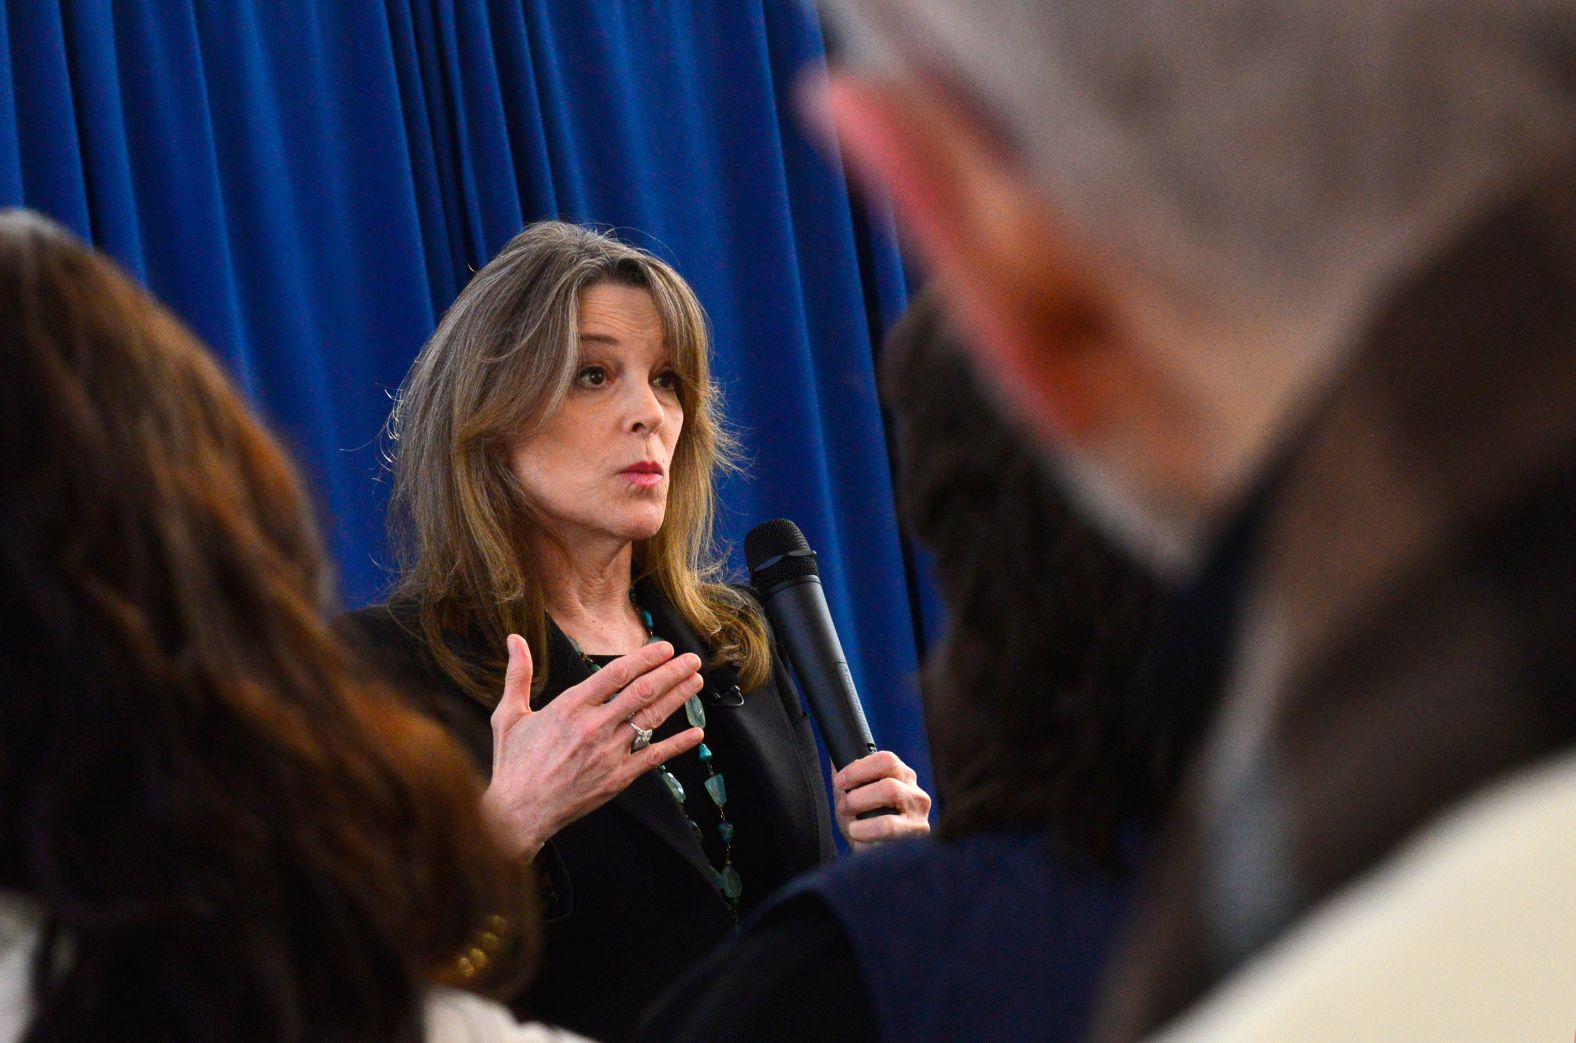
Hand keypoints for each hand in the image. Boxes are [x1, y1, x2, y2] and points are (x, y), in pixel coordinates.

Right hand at [481, 635, 704, 860]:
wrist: (517, 813)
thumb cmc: (513, 764)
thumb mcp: (509, 715)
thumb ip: (518, 674)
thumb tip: (513, 638)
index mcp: (570, 707)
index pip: (617, 673)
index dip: (645, 657)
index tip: (664, 647)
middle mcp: (594, 727)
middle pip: (642, 692)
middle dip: (671, 672)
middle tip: (691, 659)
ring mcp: (609, 753)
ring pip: (651, 719)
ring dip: (677, 698)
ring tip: (695, 681)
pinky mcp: (617, 778)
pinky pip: (654, 757)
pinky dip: (677, 744)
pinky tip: (696, 733)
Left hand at [832, 750, 931, 852]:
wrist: (874, 860)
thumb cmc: (865, 826)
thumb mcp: (854, 800)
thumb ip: (846, 779)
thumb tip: (835, 759)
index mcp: (902, 777)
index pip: (886, 759)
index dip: (858, 769)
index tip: (840, 782)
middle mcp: (916, 792)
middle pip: (889, 782)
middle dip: (858, 795)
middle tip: (844, 807)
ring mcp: (920, 814)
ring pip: (892, 796)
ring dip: (862, 810)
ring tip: (852, 827)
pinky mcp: (919, 834)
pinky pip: (889, 827)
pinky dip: (868, 832)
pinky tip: (861, 839)